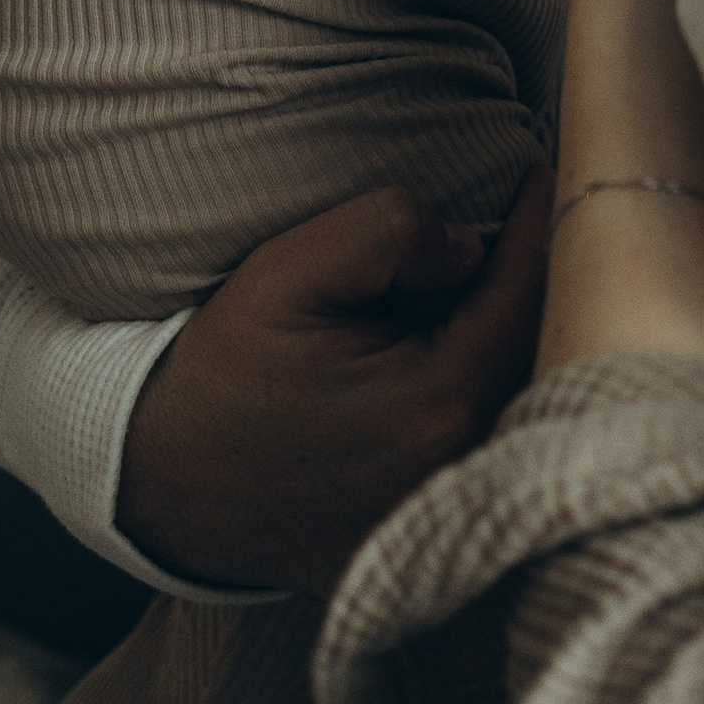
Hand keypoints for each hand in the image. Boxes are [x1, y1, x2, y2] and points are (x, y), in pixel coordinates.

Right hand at [115, 169, 552, 593]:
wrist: (163, 486)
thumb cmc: (223, 375)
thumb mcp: (287, 274)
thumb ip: (387, 233)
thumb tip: (469, 241)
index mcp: (437, 402)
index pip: (527, 293)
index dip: (538, 222)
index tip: (540, 171)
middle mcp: (464, 466)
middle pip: (540, 347)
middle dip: (535, 280)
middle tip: (520, 220)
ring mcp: (455, 510)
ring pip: (523, 394)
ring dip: (515, 335)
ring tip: (488, 279)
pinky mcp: (439, 532)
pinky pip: (494, 441)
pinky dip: (490, 390)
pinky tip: (455, 351)